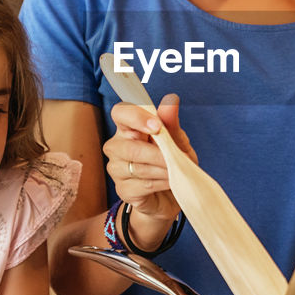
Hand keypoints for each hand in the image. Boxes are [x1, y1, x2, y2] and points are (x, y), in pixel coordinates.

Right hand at [103, 94, 191, 222]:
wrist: (172, 194)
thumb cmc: (172, 162)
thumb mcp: (179, 141)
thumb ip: (171, 122)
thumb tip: (171, 99)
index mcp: (129, 128)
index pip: (120, 113)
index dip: (136, 117)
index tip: (157, 126)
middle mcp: (117, 146)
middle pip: (128, 147)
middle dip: (156, 154)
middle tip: (174, 158)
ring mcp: (116, 169)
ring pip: (136, 167)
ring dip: (162, 169)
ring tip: (174, 170)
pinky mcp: (122, 190)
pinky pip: (141, 185)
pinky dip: (160, 183)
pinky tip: (168, 182)